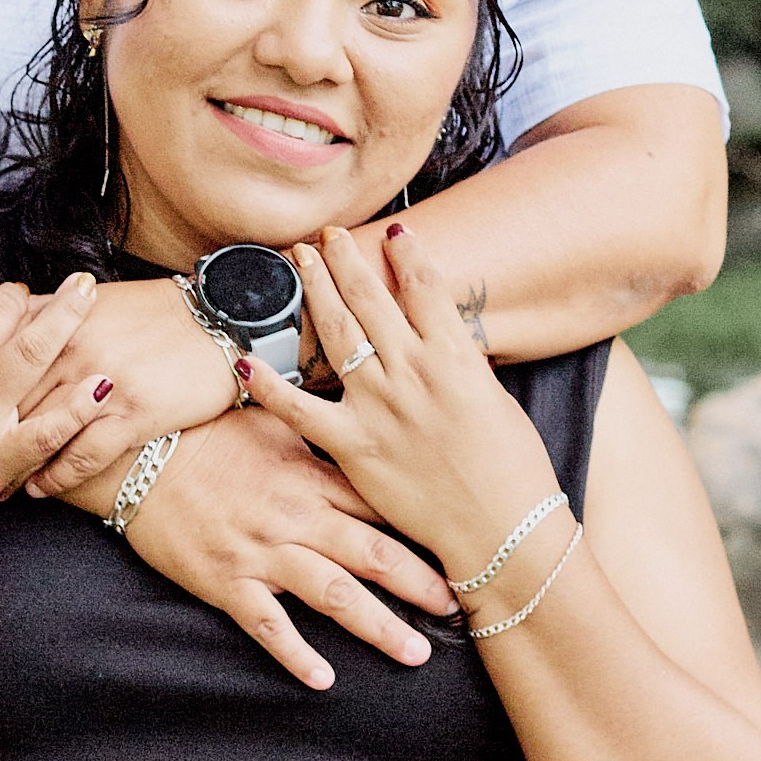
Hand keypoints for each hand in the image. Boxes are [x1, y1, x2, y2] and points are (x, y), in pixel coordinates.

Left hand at [21, 273, 236, 496]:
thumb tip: (5, 318)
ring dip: (13, 464)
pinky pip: (83, 455)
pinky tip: (40, 490)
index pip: (0, 357)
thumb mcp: (98, 300)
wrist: (222, 317)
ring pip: (41, 432)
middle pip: (11, 401)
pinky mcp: (134, 413)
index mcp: (62, 319)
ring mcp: (103, 383)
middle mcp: (74, 349)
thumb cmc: (157, 310)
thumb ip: (50, 312)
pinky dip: (56, 477)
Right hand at [51, 406, 457, 690]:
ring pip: (333, 594)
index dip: (425, 526)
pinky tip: (324, 679)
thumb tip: (371, 433)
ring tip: (414, 652)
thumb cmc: (207, 433)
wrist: (140, 453)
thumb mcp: (273, 424)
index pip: (382, 504)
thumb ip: (322, 440)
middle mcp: (295, 516)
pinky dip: (296, 653)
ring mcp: (262, 552)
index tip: (462, 543)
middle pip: (373, 553)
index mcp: (311, 475)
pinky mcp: (227, 581)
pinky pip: (267, 625)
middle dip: (421, 584)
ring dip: (378, 626)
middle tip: (460, 607)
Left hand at [238, 230, 560, 589]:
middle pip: (371, 297)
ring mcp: (380, 406)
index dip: (406, 251)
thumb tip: (443, 343)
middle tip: (329, 234)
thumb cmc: (513, 471)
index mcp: (456, 357)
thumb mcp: (496, 401)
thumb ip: (462, 368)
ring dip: (316, 289)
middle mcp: (414, 371)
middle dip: (347, 258)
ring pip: (337, 332)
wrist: (503, 531)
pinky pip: (300, 408)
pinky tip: (247, 357)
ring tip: (300, 258)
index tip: (393, 229)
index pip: (425, 285)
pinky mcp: (353, 445)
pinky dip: (271, 383)